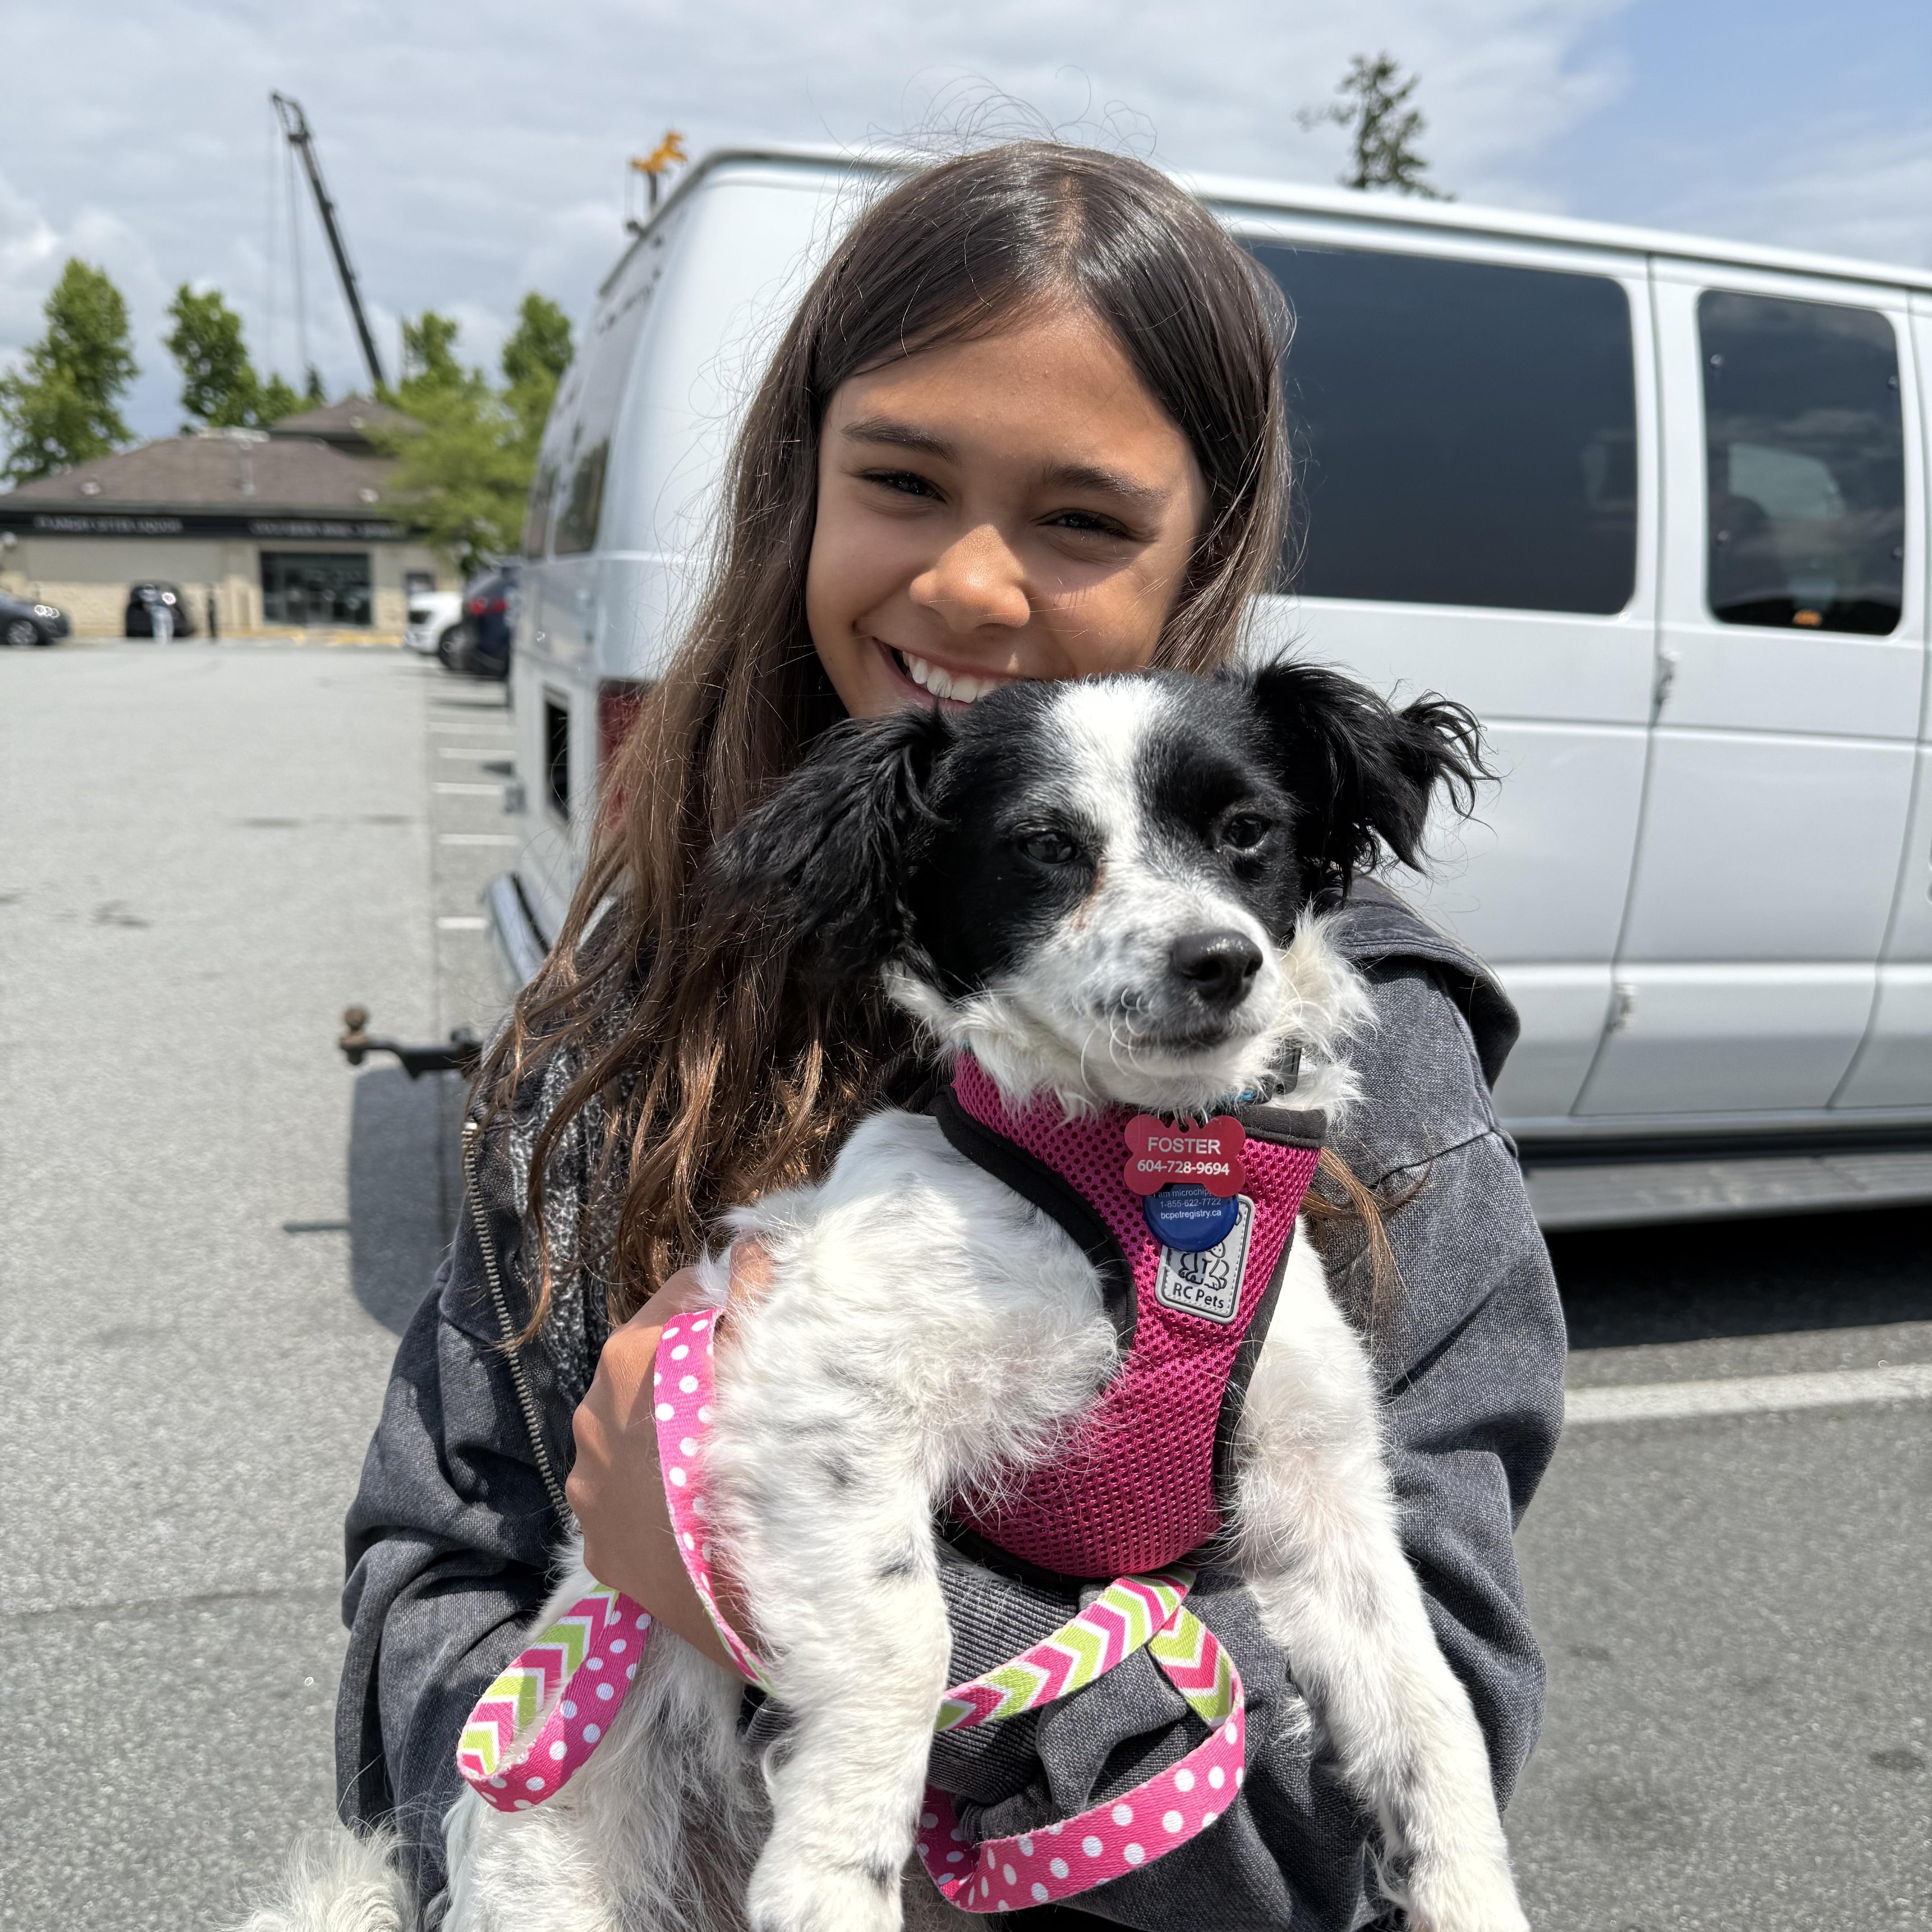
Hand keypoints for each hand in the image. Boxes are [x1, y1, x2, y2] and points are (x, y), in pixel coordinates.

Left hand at [566, 1245, 768, 1669]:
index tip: (768, 1325)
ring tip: (728, 1459)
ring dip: (675, 1429)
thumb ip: (760, 1291)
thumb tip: (754, 1240)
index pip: (684, 1291)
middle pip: (655, 1358)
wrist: (747, 1605)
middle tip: (755, 1397)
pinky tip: (700, 1509)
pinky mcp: (594, 1540)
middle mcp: (594, 1410)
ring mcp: (587, 1480)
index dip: (732, 1300)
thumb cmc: (765, 1470)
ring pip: (637, 1426)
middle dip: (699, 1365)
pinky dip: (660, 1490)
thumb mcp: (772, 1368)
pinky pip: (628, 1492)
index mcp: (633, 1356)